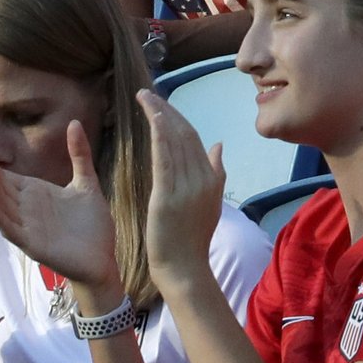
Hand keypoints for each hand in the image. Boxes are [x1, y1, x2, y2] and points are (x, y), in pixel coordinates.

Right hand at [0, 120, 120, 290]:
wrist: (103, 258)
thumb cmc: (92, 224)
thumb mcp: (86, 183)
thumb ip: (79, 154)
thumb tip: (74, 121)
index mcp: (36, 195)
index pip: (9, 178)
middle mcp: (27, 210)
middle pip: (2, 189)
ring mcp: (27, 228)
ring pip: (3, 207)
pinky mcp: (32, 245)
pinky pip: (11, 229)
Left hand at [134, 92, 228, 280]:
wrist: (185, 268)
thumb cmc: (193, 239)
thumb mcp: (212, 203)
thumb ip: (216, 172)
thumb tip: (218, 145)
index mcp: (213, 178)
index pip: (195, 139)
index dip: (177, 118)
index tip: (162, 104)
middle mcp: (203, 177)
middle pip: (184, 134)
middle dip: (166, 111)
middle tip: (148, 94)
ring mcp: (187, 186)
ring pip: (174, 141)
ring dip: (159, 115)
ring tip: (144, 98)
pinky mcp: (168, 195)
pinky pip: (165, 157)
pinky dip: (159, 134)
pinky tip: (151, 118)